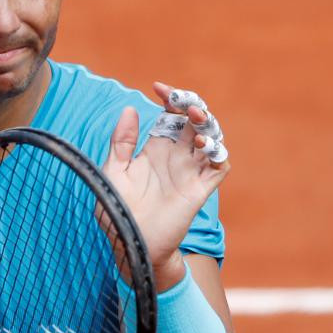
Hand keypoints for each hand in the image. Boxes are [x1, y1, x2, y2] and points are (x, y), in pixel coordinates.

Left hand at [102, 82, 230, 287]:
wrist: (130, 245)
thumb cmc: (117, 211)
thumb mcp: (113, 171)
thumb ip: (121, 142)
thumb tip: (129, 109)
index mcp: (155, 148)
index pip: (170, 115)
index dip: (170, 98)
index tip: (159, 88)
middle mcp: (175, 157)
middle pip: (194, 121)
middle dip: (192, 104)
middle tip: (182, 100)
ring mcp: (189, 172)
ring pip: (211, 138)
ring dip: (208, 124)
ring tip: (195, 119)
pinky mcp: (200, 190)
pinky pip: (220, 166)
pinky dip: (218, 152)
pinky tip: (203, 146)